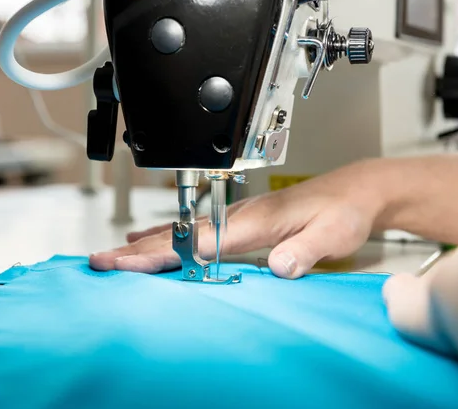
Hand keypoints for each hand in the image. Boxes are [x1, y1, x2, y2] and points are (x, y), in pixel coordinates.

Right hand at [89, 161, 387, 278]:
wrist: (355, 191)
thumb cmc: (343, 211)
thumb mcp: (333, 233)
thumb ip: (305, 249)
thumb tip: (279, 267)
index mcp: (257, 218)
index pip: (200, 239)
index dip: (163, 252)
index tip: (130, 262)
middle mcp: (241, 214)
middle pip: (180, 233)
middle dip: (138, 248)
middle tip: (102, 260)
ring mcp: (238, 216)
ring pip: (182, 229)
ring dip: (146, 243)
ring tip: (114, 253)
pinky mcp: (242, 220)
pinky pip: (195, 230)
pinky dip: (167, 237)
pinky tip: (152, 241)